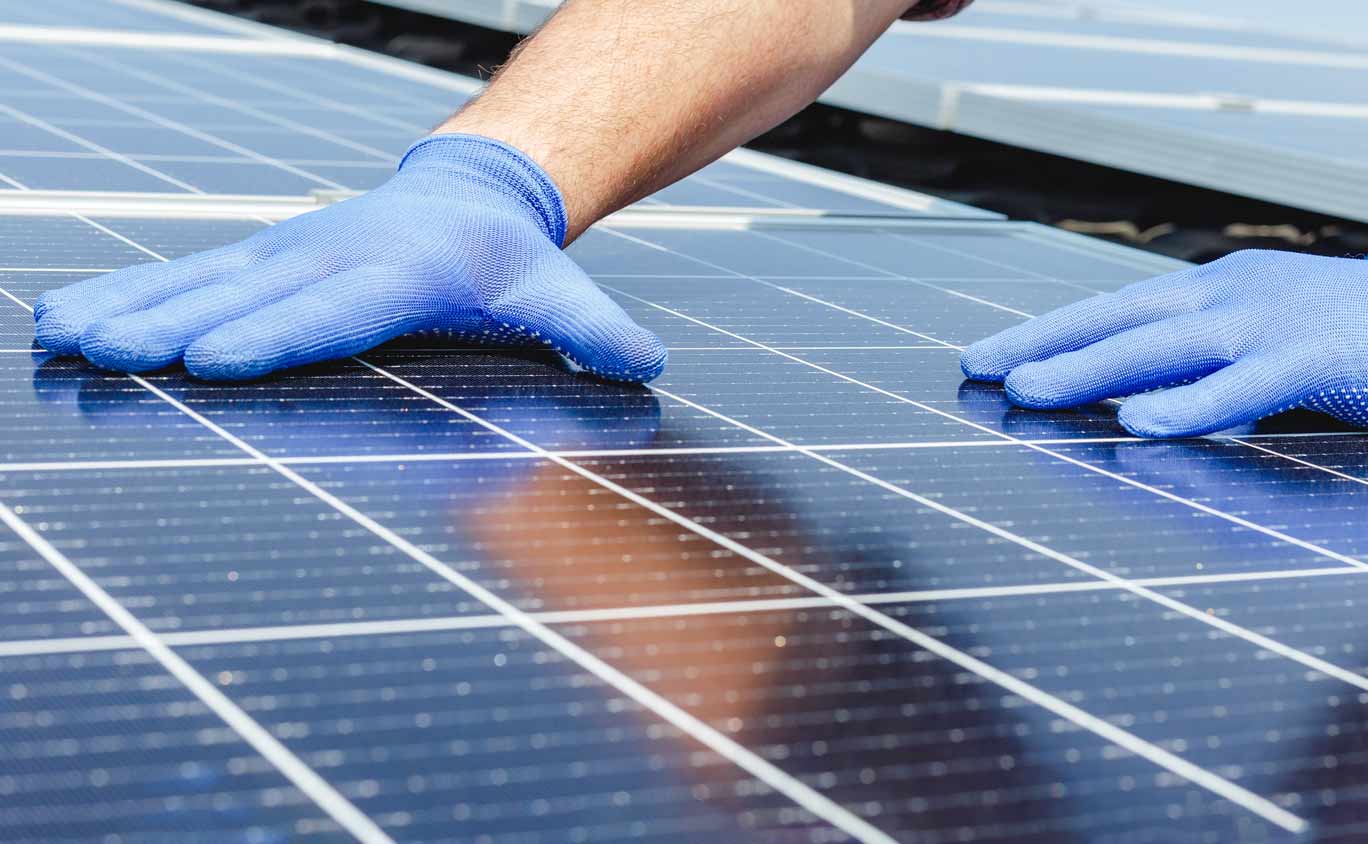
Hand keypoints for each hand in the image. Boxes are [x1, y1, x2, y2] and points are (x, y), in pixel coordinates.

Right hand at [32, 134, 666, 382]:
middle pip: (248, 298)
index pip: (338, 311)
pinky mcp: (260, 257)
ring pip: (199, 280)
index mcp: (404, 274)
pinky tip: (64, 318)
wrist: (472, 195)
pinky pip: (185, 273)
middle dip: (174, 328)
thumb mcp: (560, 293)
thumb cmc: (511, 262)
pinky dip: (125, 293)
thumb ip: (596, 332)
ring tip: (60, 336)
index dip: (278, 335)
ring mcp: (288, 254)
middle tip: (107, 354)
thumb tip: (650, 364)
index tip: (217, 361)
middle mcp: (333, 257)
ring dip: (128, 308)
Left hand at [959, 250, 1367, 437]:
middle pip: (1120, 317)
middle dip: (1043, 344)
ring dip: (1090, 368)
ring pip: (1166, 344)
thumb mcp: (1268, 343)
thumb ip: (1204, 368)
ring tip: (1026, 390)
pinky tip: (1137, 424)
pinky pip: (1246, 384)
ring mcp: (1277, 321)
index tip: (982, 356)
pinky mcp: (1323, 356)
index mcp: (1218, 291)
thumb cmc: (1365, 344)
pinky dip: (1190, 403)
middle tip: (974, 367)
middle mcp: (1235, 295)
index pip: (1114, 308)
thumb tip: (1130, 403)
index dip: (1046, 332)